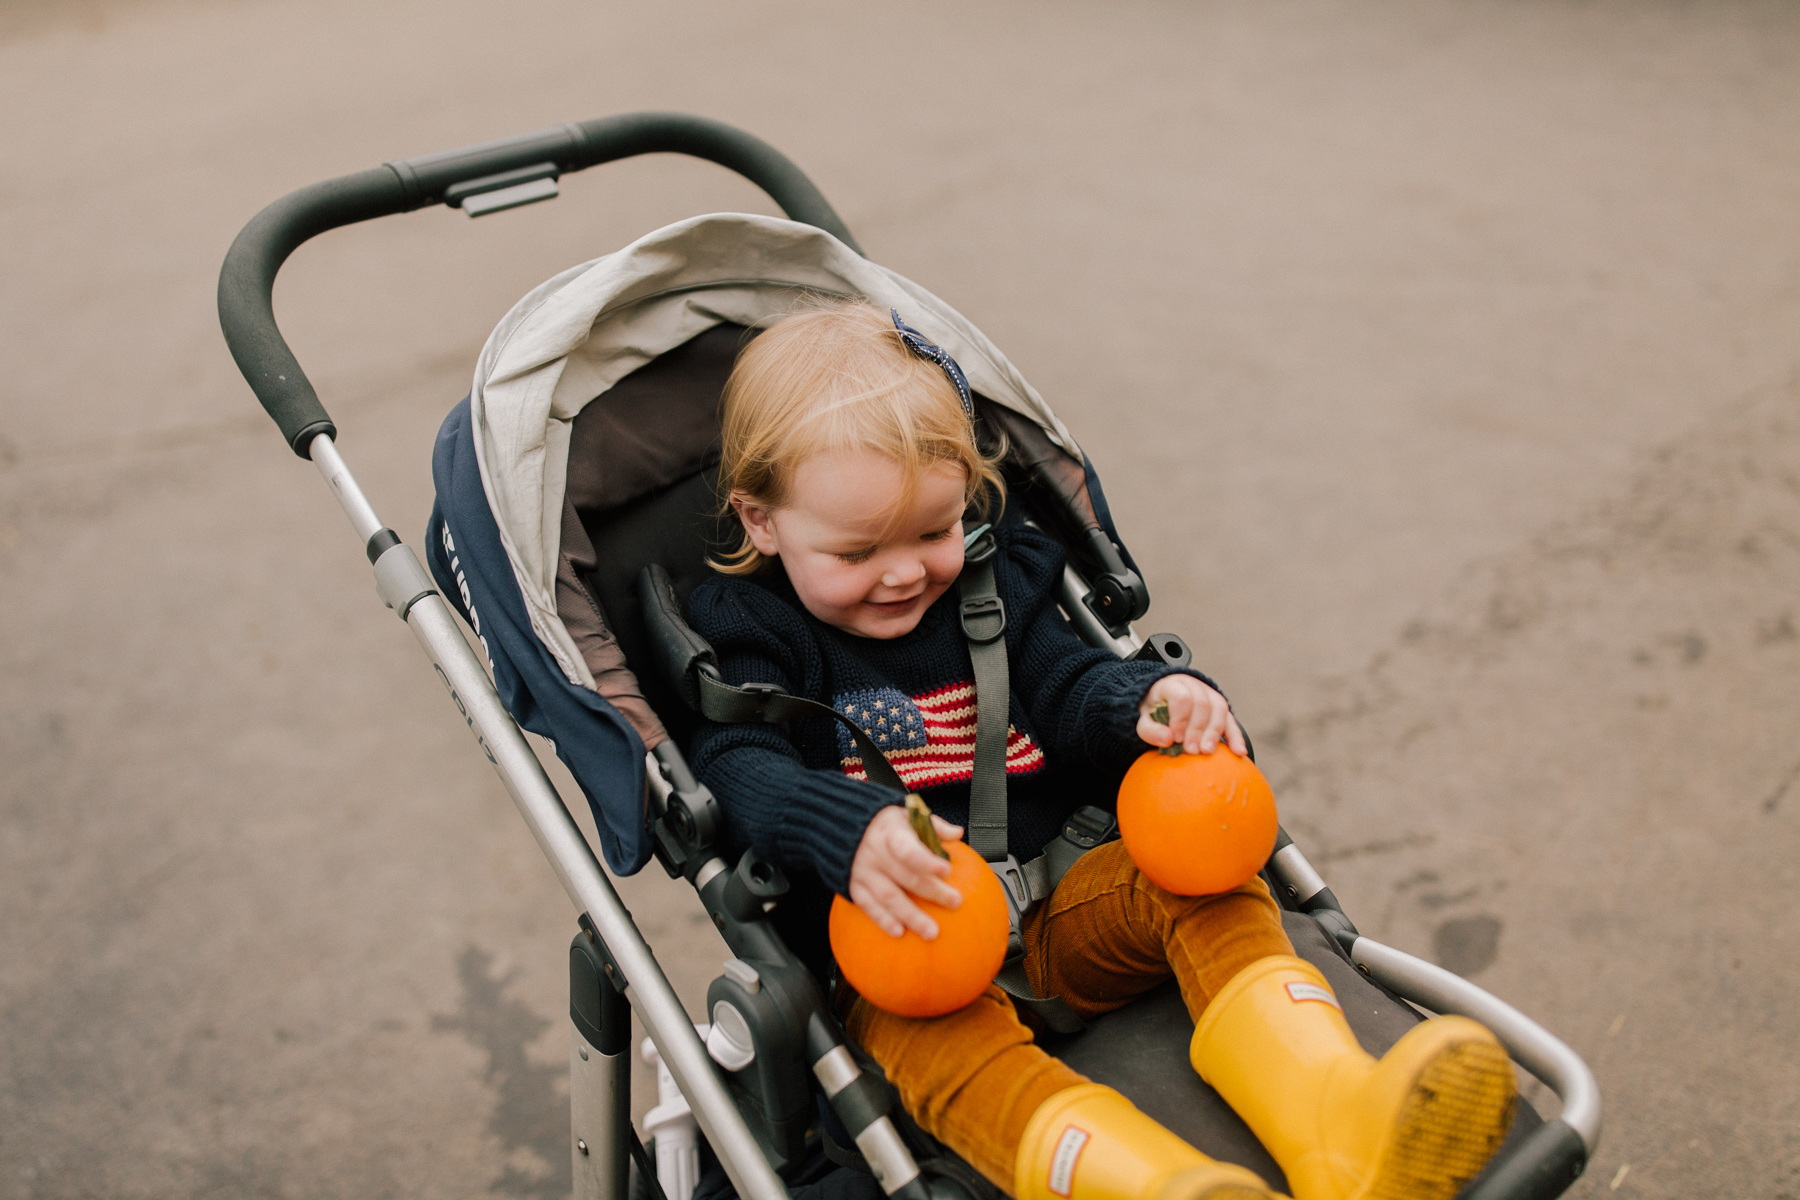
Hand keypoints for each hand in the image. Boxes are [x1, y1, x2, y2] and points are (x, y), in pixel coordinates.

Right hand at [848, 807, 965, 939]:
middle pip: (906, 876)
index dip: (927, 861)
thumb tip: (958, 833)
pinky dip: (884, 920)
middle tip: (955, 902)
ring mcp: (864, 871)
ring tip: (931, 932)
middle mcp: (876, 853)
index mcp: (891, 833)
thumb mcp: (907, 815)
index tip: (947, 871)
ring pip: (889, 897)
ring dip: (911, 916)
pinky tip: (900, 932)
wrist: (843, 825)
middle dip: (932, 891)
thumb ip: (933, 826)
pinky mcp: (855, 886)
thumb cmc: (885, 825)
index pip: (909, 849)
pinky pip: (869, 906)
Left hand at [1136, 674, 1246, 756]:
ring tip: (1207, 751)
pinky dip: (1235, 736)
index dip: (1181, 719)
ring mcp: (1209, 694)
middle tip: (1191, 750)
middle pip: (1202, 703)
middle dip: (1198, 729)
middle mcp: (1193, 685)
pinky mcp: (1219, 708)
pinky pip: (1231, 720)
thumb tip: (1168, 739)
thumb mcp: (1143, 719)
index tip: (1176, 738)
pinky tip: (1238, 752)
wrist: (1160, 701)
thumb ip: (1150, 730)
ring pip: (1219, 708)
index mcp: (1172, 684)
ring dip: (1214, 732)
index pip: (1181, 697)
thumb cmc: (1152, 712)